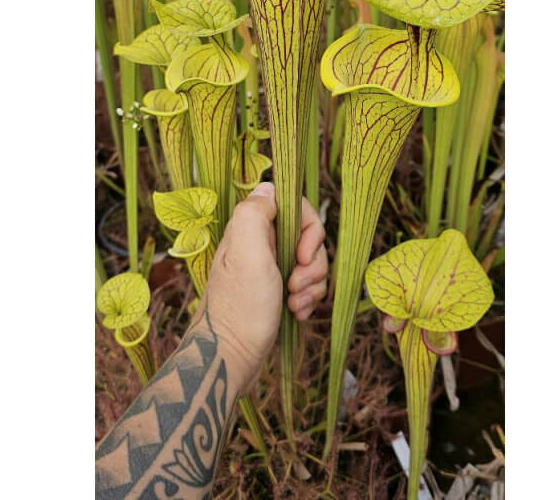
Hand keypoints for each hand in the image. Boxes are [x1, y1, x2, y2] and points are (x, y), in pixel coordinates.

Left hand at [203, 182, 327, 390]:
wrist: (231, 358)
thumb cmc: (240, 307)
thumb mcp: (247, 253)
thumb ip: (255, 214)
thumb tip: (267, 186)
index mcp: (252, 228)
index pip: (295, 206)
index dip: (309, 228)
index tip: (303, 255)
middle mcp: (260, 244)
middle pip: (308, 237)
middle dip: (313, 263)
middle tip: (295, 284)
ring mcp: (269, 268)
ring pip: (312, 263)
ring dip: (312, 285)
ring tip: (295, 305)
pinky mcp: (277, 291)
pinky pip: (307, 285)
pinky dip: (308, 299)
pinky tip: (297, 314)